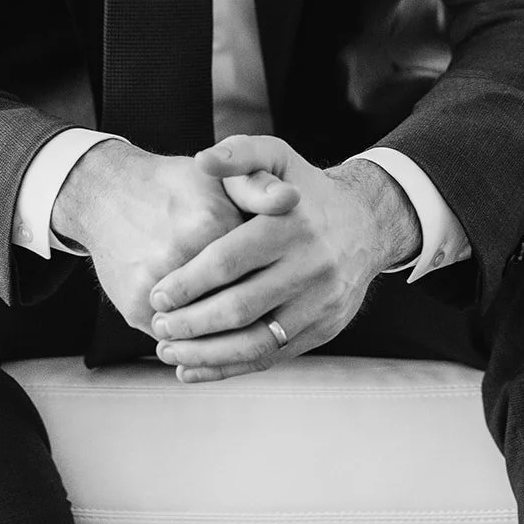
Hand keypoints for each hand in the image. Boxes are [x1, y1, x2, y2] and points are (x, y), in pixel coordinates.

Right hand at [50, 139, 300, 336]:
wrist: (106, 194)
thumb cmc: (172, 186)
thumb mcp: (217, 177)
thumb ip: (257, 187)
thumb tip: (292, 198)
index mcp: (212, 224)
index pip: (261, 270)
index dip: (274, 281)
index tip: (282, 284)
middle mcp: (181, 256)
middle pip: (237, 307)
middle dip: (255, 316)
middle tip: (268, 315)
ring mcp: (155, 287)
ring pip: (208, 333)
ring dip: (227, 340)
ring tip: (242, 333)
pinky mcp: (136, 308)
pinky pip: (177, 339)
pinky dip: (196, 344)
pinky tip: (210, 338)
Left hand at [147, 134, 421, 382]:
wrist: (365, 224)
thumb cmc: (303, 189)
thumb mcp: (276, 157)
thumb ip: (238, 155)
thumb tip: (202, 160)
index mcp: (290, 224)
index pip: (230, 260)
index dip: (189, 282)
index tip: (157, 294)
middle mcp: (310, 266)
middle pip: (240, 307)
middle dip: (192, 323)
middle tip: (158, 327)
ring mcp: (320, 303)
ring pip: (255, 342)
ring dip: (206, 353)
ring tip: (168, 352)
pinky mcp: (324, 329)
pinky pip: (272, 357)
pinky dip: (230, 368)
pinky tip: (195, 369)